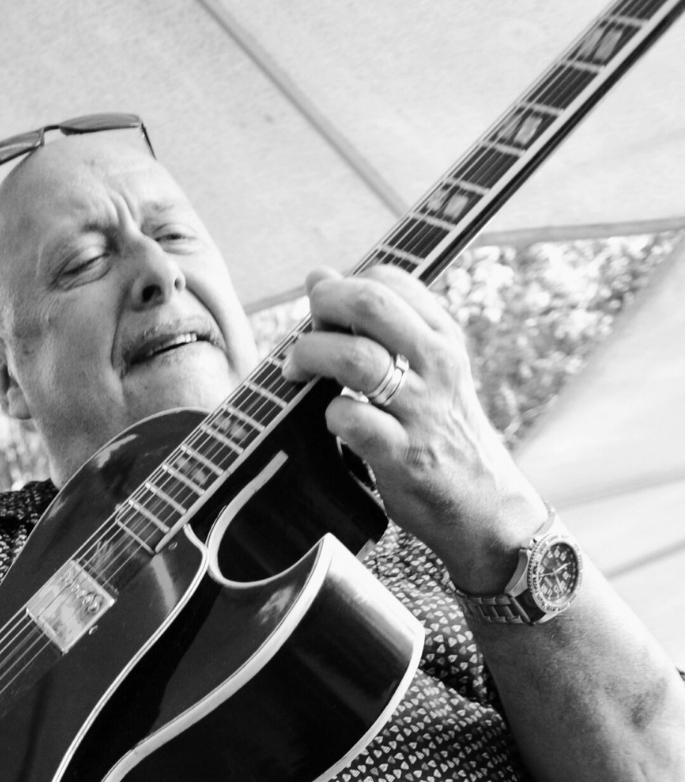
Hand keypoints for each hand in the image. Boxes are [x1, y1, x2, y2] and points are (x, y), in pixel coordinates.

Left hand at [284, 265, 545, 590]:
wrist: (484, 505)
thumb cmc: (442, 433)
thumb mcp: (426, 370)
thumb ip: (376, 326)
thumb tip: (318, 276)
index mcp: (443, 336)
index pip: (387, 281)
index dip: (342, 289)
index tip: (324, 317)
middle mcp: (438, 364)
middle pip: (369, 304)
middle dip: (321, 309)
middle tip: (302, 336)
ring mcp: (422, 409)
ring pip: (355, 359)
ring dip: (311, 358)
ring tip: (296, 374)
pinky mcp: (405, 455)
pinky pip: (352, 419)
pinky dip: (329, 415)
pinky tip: (332, 421)